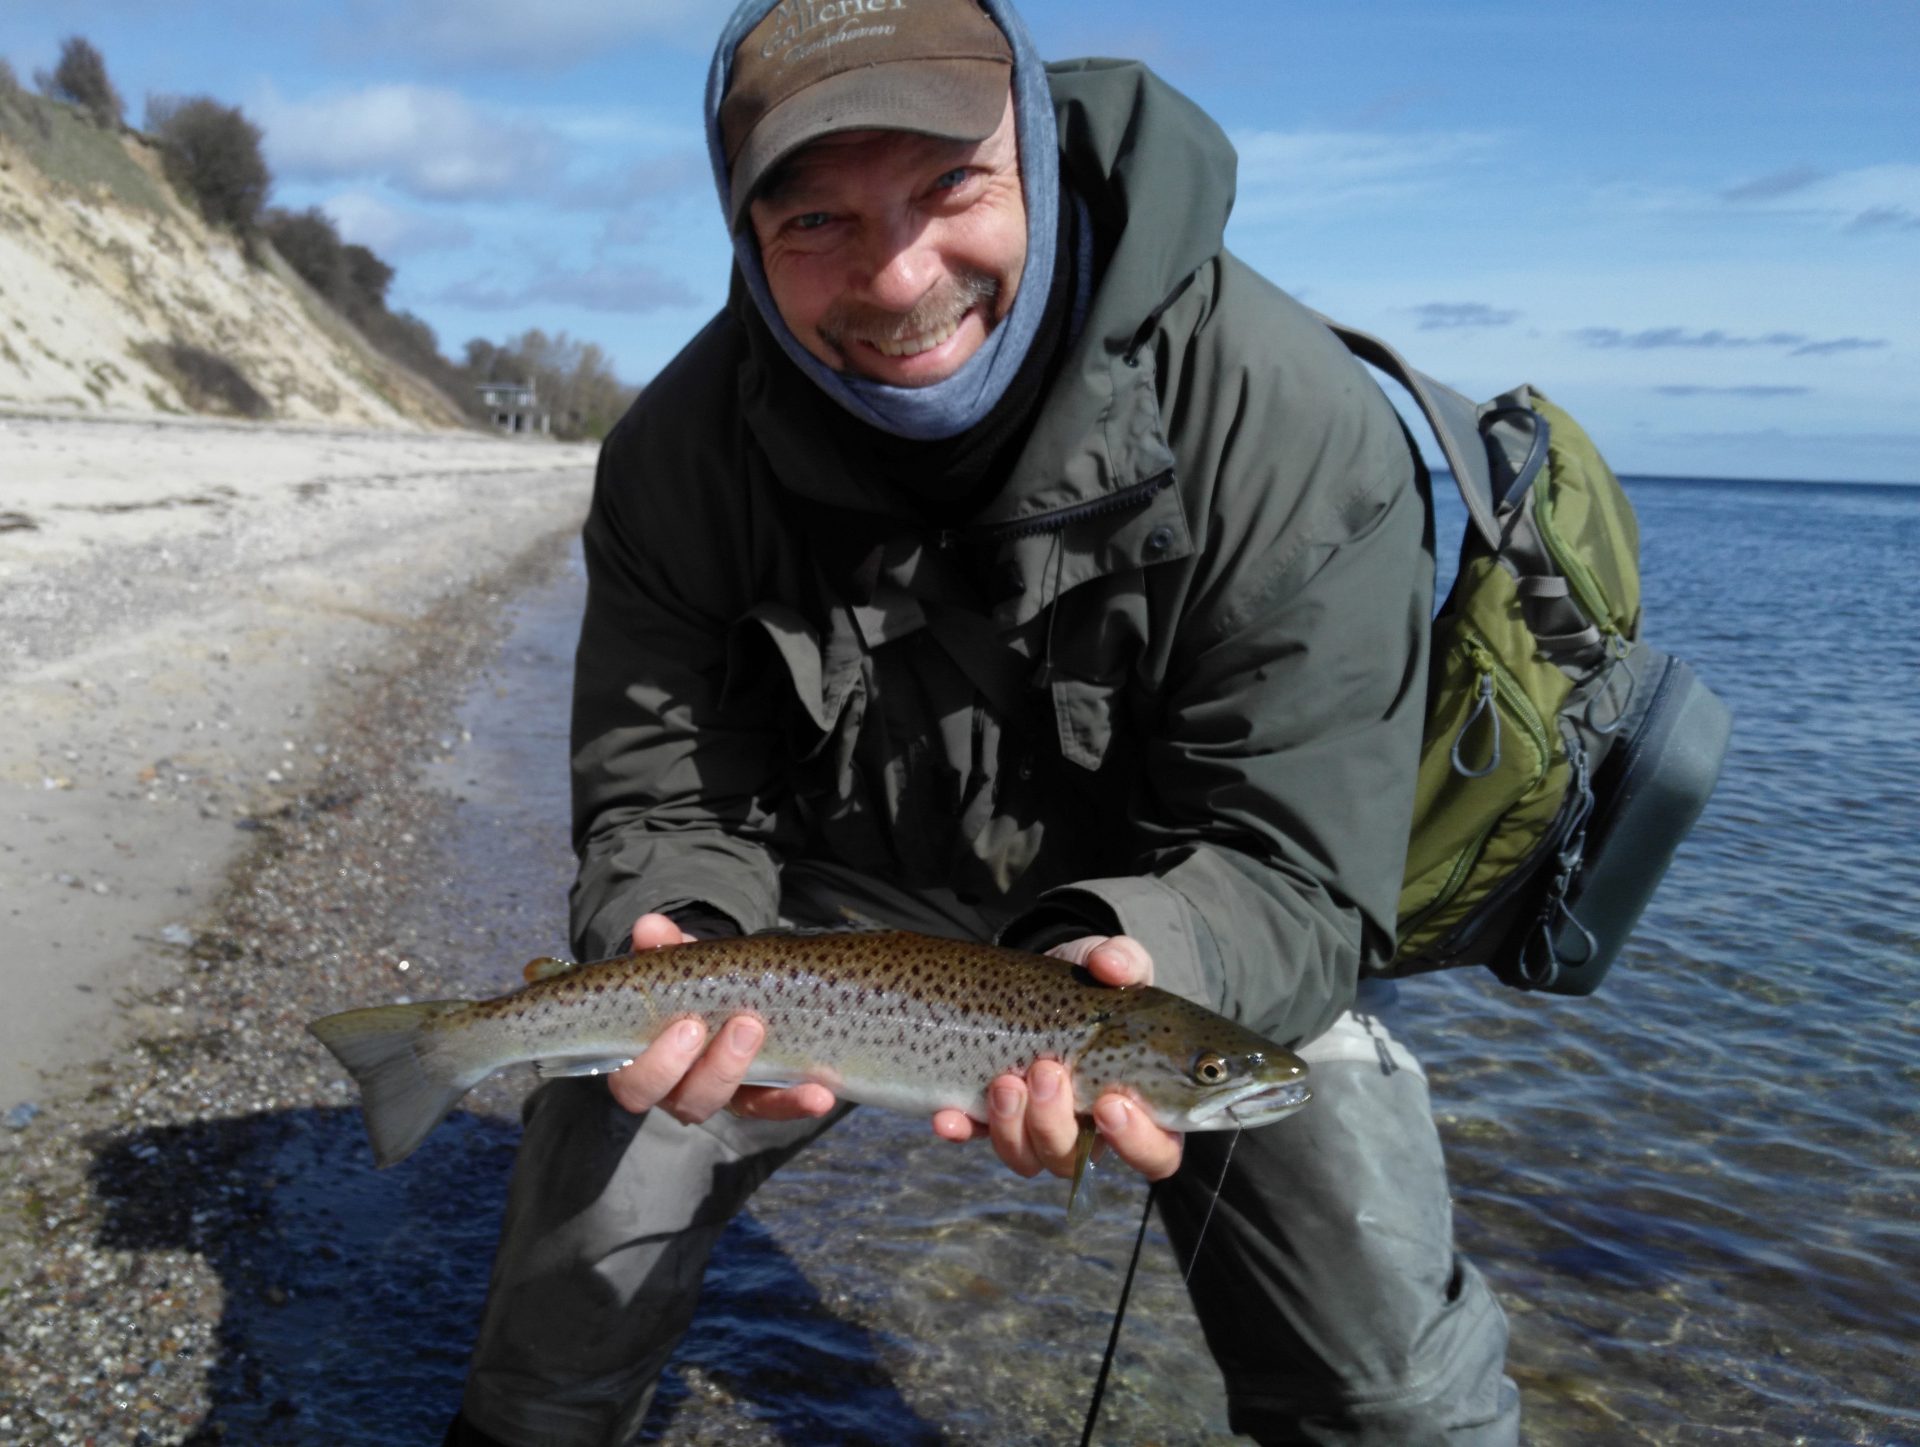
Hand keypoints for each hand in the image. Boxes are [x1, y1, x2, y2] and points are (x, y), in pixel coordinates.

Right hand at [603, 913, 836, 1124]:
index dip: (659, 1065)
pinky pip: (775, 1106)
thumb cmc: (687, 985)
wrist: (723, 990)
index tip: (689, 1025)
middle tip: (743, 1025)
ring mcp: (722, 1095)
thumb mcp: (674, 964)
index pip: (636, 1085)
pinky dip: (796, 1102)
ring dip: (752, 1073)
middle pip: (687, 1102)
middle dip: (716, 1067)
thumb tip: (650, 927)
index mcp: (645, 1064)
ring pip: (732, 1106)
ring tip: (765, 1033)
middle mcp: (679, 1090)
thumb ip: (661, 947)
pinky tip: (820, 1095)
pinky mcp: (759, 1096)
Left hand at [931, 934, 1183, 1182]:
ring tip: (1006, 1079)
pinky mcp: (991, 1120)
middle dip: (1056, 1126)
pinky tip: (947, 1117)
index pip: (1157, 1153)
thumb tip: (1111, 966)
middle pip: (1077, 1162)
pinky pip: (975, 1140)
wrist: (1032, 979)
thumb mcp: (1109, 963)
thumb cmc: (1087, 982)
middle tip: (1048, 1072)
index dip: (1139, 1142)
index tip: (1112, 1103)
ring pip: (1027, 1159)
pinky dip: (960, 1131)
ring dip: (1013, 1127)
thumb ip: (1123, 960)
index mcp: (1139, 1106)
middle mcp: (1088, 1130)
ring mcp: (1037, 1129)